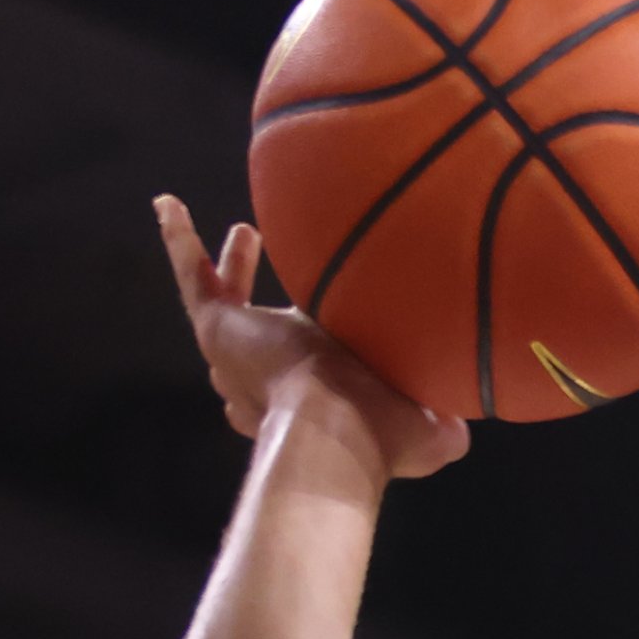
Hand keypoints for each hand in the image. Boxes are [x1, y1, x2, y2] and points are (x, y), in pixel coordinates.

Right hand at [150, 197, 462, 479]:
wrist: (338, 426)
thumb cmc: (386, 433)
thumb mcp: (433, 427)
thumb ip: (449, 417)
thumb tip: (469, 420)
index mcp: (320, 393)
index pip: (309, 371)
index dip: (316, 354)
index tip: (333, 330)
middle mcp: (273, 376)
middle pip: (260, 337)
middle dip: (264, 308)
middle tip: (283, 274)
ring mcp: (239, 352)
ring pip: (221, 302)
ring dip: (228, 267)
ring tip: (245, 232)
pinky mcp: (217, 330)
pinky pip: (191, 277)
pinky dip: (178, 239)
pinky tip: (168, 204)